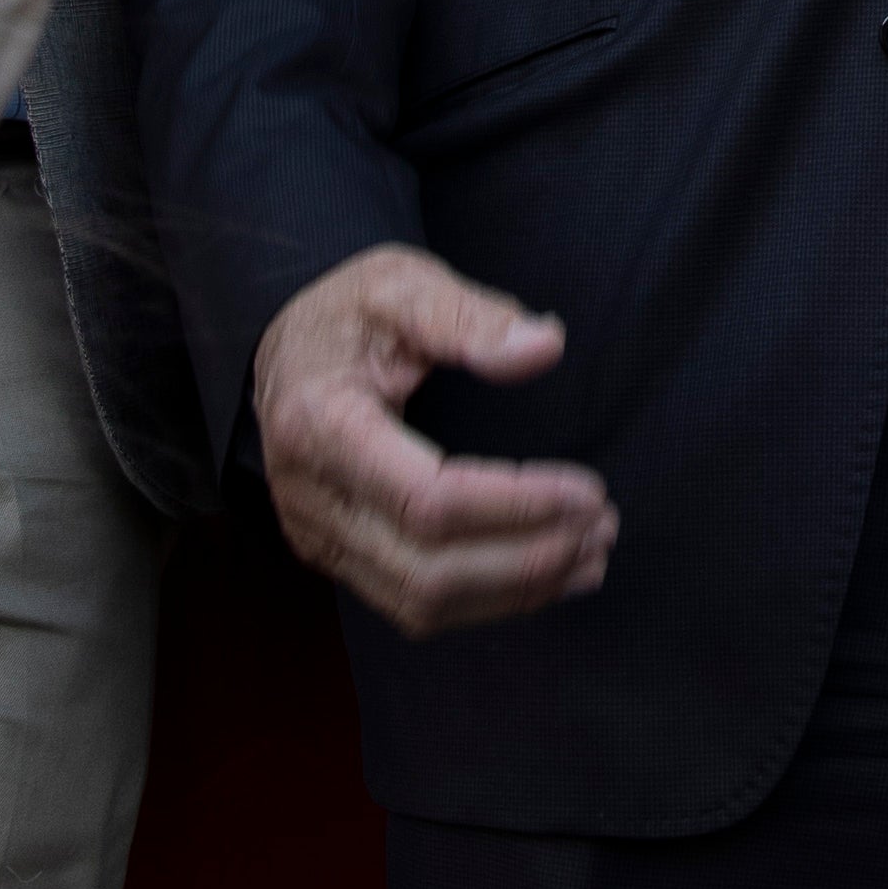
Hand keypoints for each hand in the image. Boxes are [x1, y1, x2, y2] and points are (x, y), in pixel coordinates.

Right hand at [250, 244, 621, 635]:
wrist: (286, 350)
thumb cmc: (347, 314)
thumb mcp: (402, 284)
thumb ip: (469, 317)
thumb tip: (544, 346)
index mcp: (319, 425)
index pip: (426, 499)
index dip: (514, 505)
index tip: (587, 490)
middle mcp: (309, 498)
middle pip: (427, 568)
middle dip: (527, 560)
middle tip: (602, 527)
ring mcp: (318, 536)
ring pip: (421, 602)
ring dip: (515, 590)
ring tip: (589, 556)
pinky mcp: (336, 557)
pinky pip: (412, 604)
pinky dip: (486, 601)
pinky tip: (545, 576)